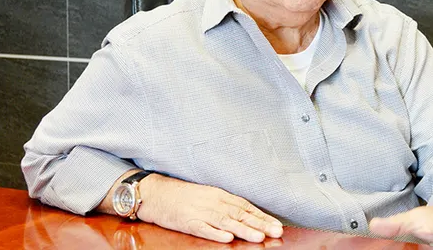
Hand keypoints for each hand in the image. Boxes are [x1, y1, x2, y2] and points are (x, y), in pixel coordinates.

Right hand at [137, 174, 283, 242]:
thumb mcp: (207, 196)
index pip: (245, 206)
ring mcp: (200, 212)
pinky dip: (216, 233)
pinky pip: (203, 228)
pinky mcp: (187, 221)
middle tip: (276, 232)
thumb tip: (246, 215)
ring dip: (243, 230)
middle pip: (240, 214)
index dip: (262, 216)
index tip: (277, 224)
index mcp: (219, 195)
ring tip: (259, 237)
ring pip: (225, 221)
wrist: (155, 193)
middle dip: (260, 224)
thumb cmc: (183, 196)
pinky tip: (227, 238)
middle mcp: (212, 202)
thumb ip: (226, 205)